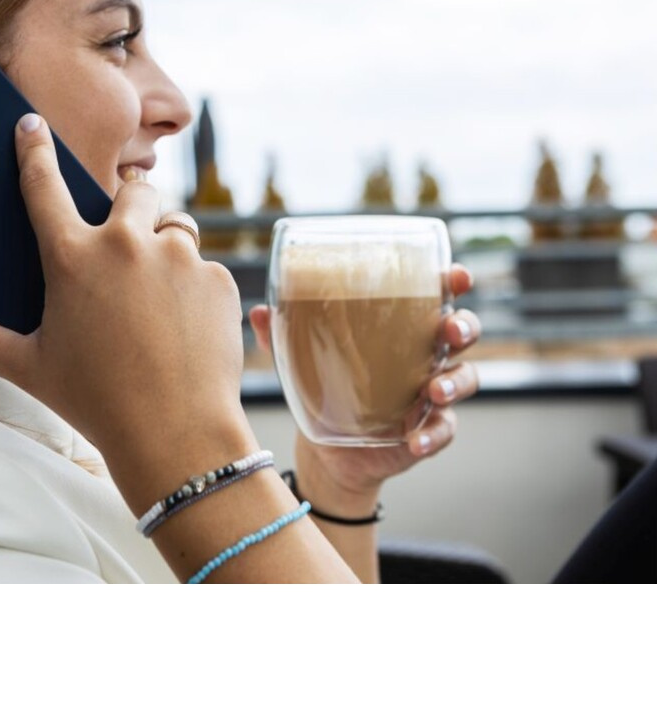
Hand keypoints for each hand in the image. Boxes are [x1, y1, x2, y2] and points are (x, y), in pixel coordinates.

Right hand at [0, 114, 256, 513]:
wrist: (173, 432)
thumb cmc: (95, 400)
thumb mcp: (30, 368)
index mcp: (72, 258)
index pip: (43, 186)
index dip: (34, 149)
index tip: (32, 125)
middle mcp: (126, 244)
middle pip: (133, 189)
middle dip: (131, 204)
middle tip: (126, 240)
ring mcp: (177, 258)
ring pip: (175, 226)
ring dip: (165, 245)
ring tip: (157, 289)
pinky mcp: (216, 278)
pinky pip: (204, 267)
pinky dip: (193, 286)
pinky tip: (183, 323)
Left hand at [249, 265, 480, 512]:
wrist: (328, 451)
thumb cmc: (325, 386)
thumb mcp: (302, 358)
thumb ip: (283, 335)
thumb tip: (261, 310)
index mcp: (404, 327)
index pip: (438, 296)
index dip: (454, 282)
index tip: (458, 275)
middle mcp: (426, 355)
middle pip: (463, 332)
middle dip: (463, 326)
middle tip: (449, 331)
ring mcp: (432, 394)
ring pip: (465, 379)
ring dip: (455, 382)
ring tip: (434, 391)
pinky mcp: (429, 430)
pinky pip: (444, 430)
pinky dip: (434, 435)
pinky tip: (417, 440)